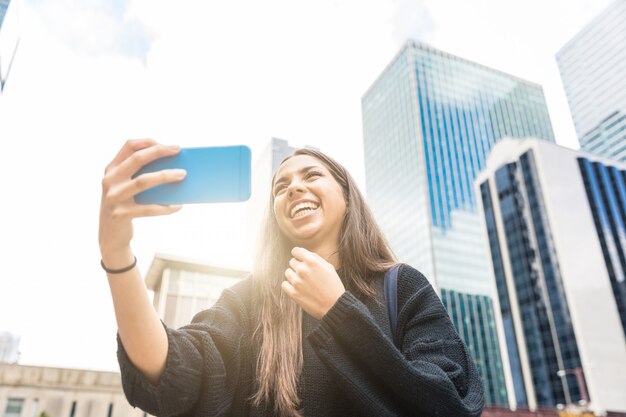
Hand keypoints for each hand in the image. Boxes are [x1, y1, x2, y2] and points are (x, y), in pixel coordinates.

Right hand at [99, 139, 185, 267]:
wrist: (110, 237)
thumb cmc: (126, 206)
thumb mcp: (125, 187)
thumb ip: (138, 174)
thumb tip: (172, 164)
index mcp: (111, 169)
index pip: (129, 146)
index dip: (149, 142)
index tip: (170, 146)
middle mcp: (109, 180)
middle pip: (137, 159)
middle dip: (159, 152)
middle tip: (178, 152)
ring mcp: (113, 197)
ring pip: (143, 181)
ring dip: (166, 176)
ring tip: (183, 174)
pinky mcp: (120, 214)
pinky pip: (149, 208)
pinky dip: (166, 207)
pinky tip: (178, 206)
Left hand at [282, 247, 345, 319]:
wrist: (334, 306)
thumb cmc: (333, 286)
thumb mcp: (329, 267)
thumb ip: (315, 258)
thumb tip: (303, 254)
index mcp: (312, 261)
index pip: (295, 251)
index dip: (298, 255)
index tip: (300, 260)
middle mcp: (303, 270)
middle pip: (292, 262)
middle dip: (298, 266)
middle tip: (307, 275)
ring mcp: (297, 282)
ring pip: (287, 273)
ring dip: (294, 276)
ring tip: (304, 283)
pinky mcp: (293, 293)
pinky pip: (284, 284)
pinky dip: (290, 286)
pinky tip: (298, 289)